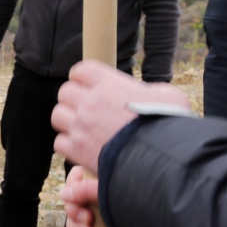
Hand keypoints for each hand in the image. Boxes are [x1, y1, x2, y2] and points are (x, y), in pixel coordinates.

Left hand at [51, 60, 191, 173]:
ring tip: (80, 127)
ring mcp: (81, 125)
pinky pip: (59, 142)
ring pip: (58, 115)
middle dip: (73, 99)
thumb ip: (152, 91)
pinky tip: (81, 147)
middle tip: (85, 108)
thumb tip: (149, 95)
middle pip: (65, 92)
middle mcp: (90, 102)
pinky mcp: (77, 149)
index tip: (87, 84)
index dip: (82, 77)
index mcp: (109, 83)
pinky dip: (68, 144)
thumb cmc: (168, 124)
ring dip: (67, 120)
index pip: (81, 70)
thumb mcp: (169, 96)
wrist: (160, 157)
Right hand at [59, 166, 151, 226]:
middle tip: (89, 220)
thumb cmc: (143, 207)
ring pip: (72, 222)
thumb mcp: (111, 193)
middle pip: (71, 202)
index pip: (77, 178)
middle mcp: (99, 199)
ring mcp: (99, 219)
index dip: (72, 186)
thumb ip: (87, 190)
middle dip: (74, 213)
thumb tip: (64, 194)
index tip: (75, 196)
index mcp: (104, 182)